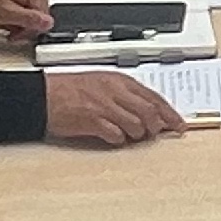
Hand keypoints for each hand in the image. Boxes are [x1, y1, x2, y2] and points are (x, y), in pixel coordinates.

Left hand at [0, 0, 59, 37]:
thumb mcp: (5, 13)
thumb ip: (29, 20)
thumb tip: (48, 24)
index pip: (44, 19)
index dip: (28, 31)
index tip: (15, 34)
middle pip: (40, 15)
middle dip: (23, 25)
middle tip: (7, 27)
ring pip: (34, 10)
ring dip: (20, 19)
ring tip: (4, 19)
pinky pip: (28, 3)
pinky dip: (18, 10)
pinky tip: (6, 11)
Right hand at [47, 70, 187, 145]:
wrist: (42, 95)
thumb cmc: (69, 89)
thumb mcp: (102, 83)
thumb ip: (124, 94)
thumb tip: (147, 110)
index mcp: (119, 80)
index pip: (153, 97)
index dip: (169, 113)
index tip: (179, 124)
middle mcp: (114, 91)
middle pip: (150, 111)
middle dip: (157, 126)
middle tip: (157, 134)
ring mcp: (104, 106)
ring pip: (136, 125)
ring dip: (137, 135)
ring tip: (130, 136)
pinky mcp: (92, 121)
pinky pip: (116, 135)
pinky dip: (119, 140)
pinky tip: (113, 138)